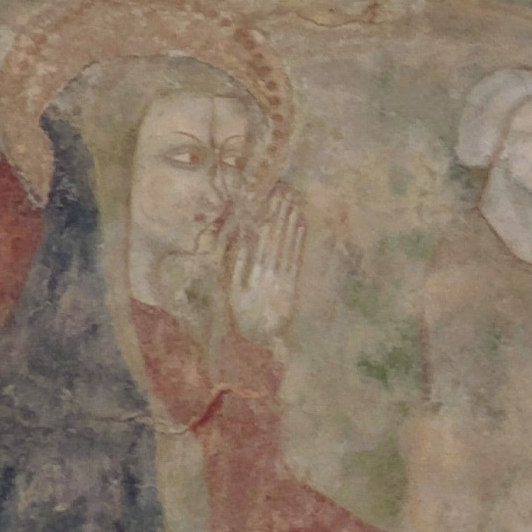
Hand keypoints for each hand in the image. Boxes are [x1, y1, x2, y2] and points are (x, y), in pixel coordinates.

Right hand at [225, 183, 304, 342]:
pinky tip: (301, 223)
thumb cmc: (242, 313)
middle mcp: (259, 275)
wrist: (260, 342)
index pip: (251, 239)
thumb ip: (234, 264)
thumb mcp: (230, 289)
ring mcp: (277, 280)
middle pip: (269, 238)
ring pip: (283, 244)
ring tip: (292, 200)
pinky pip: (295, 258)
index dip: (258, 218)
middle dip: (275, 213)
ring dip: (288, 221)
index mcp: (241, 275)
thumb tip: (237, 236)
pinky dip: (298, 239)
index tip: (263, 198)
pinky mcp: (291, 286)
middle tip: (282, 189)